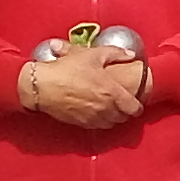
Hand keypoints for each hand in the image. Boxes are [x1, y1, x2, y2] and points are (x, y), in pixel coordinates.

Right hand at [27, 44, 143, 128]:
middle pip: (123, 118)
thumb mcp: (92, 55)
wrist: (41, 85)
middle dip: (126, 112)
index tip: (137, 103)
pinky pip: (96, 127)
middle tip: (124, 104)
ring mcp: (92, 118)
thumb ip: (115, 53)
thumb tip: (131, 54)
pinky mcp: (80, 123)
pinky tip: (96, 113)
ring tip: (111, 109)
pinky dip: (99, 122)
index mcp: (111, 92)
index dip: (138, 107)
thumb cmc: (67, 69)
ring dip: (113, 118)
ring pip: (110, 124)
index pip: (133, 108)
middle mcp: (104, 108)